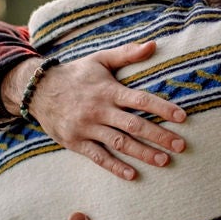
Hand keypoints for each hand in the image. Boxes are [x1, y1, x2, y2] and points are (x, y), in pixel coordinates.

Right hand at [3, 41, 187, 179]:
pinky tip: (133, 175)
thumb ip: (127, 54)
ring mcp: (87, 128)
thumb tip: (154, 44)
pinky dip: (115, 167)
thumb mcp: (100, 59)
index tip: (182, 117)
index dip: (163, 108)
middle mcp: (99, 110)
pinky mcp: (76, 142)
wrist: (38, 90)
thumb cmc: (76, 74)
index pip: (141, 100)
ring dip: (143, 153)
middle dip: (159, 136)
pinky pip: (98, 157)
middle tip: (181, 145)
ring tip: (164, 161)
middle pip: (134, 125)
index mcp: (108, 90)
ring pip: (120, 144)